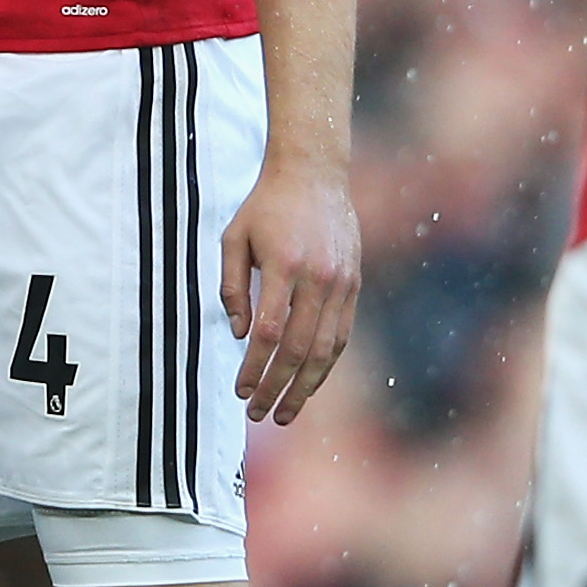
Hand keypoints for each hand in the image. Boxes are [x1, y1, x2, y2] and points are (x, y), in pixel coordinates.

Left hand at [221, 155, 359, 424]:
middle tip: (259, 414)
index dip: (254, 368)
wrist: (314, 172)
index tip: (241, 391)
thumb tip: (239, 335)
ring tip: (285, 412)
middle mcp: (317, 277)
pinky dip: (325, 365)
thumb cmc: (266, 206)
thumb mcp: (234, 237)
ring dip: (304, 387)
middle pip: (298, 349)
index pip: (268, 332)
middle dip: (277, 388)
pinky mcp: (354, 285)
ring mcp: (341, 283)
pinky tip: (308, 384)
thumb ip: (232, 286)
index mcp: (283, 265)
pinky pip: (341, 335)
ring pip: (326, 350)